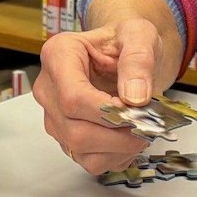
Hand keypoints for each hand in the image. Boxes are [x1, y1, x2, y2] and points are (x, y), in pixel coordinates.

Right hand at [33, 18, 180, 175]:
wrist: (123, 53)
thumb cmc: (124, 41)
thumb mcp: (139, 35)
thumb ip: (138, 60)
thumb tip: (134, 97)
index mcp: (58, 55)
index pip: (72, 98)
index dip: (106, 112)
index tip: (135, 108)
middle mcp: (48, 89)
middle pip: (75, 130)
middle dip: (118, 134)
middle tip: (147, 122)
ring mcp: (55, 116)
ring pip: (81, 150)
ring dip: (119, 147)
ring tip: (141, 127)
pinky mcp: (66, 138)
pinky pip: (89, 161)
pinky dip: (116, 156)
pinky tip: (128, 136)